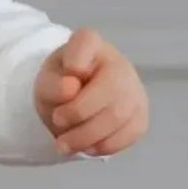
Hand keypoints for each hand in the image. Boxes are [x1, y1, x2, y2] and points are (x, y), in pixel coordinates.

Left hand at [34, 28, 148, 157]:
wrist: (79, 98)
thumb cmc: (61, 83)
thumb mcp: (46, 80)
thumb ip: (52, 83)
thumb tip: (70, 89)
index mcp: (90, 44)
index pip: (87, 41)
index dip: (77, 58)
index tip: (68, 72)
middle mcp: (119, 64)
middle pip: (109, 88)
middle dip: (78, 112)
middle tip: (56, 122)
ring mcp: (135, 90)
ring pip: (119, 115)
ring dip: (87, 136)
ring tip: (64, 145)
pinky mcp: (141, 116)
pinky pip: (129, 134)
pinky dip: (104, 145)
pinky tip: (87, 147)